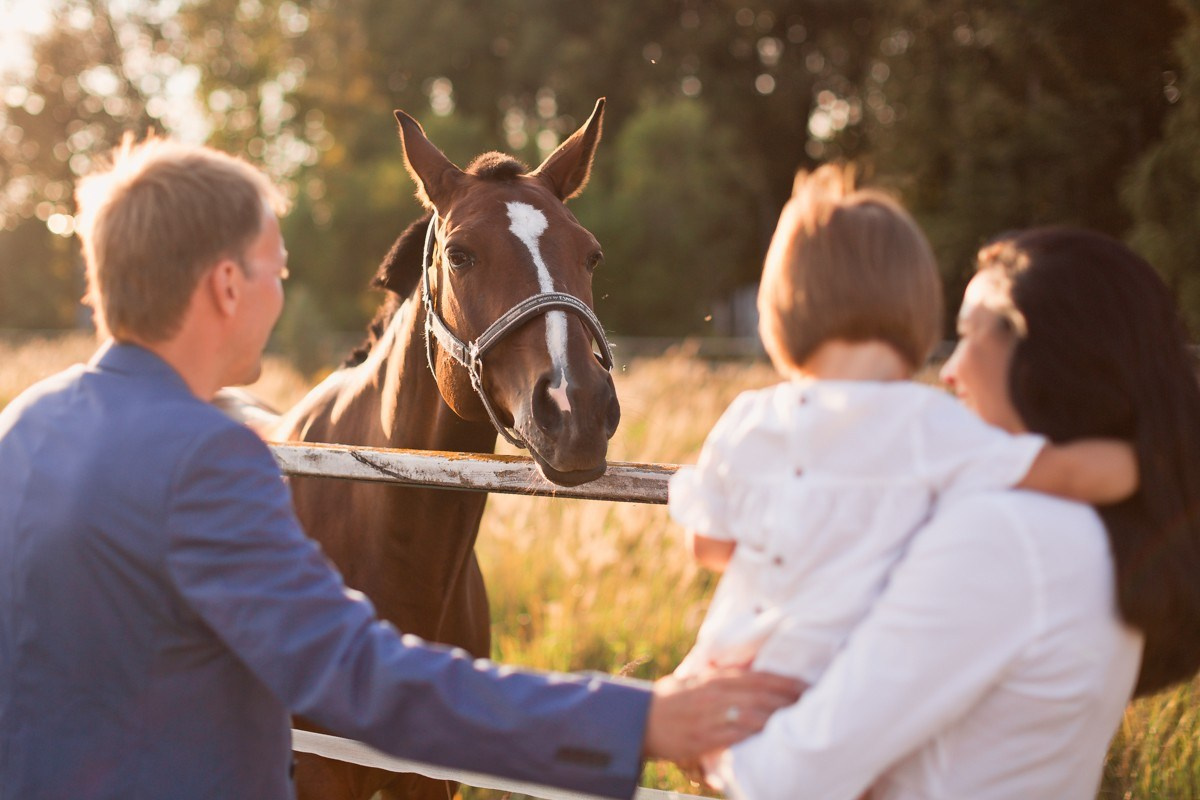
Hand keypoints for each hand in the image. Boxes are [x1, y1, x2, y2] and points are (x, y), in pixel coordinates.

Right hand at [642, 668, 804, 761]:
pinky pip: (738, 735)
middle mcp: (717, 692)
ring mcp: (711, 714)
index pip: (760, 677)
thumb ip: (721, 679)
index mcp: (716, 678)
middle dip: (791, 701)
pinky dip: (757, 736)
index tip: (807, 686)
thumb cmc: (670, 699)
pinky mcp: (705, 736)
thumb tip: (748, 677)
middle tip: (813, 705)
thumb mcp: (696, 680)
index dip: (787, 682)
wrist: (640, 718)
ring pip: (754, 714)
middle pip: (763, 695)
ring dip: (779, 719)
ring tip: (799, 723)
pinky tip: (772, 739)